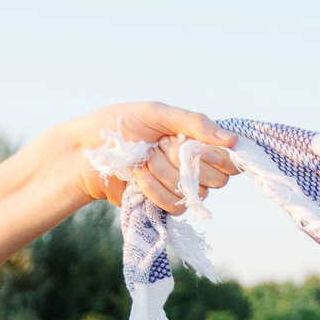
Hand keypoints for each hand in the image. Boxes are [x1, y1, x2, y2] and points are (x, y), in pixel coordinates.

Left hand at [59, 102, 242, 214]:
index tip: (195, 147)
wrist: (86, 152)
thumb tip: (232, 140)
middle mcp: (193, 165)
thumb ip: (195, 122)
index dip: (217, 157)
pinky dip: (155, 190)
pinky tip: (138, 178)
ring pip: (196, 192)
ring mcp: (180, 187)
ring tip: (143, 160)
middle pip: (218, 179)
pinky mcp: (164, 204)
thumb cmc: (119, 125)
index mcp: (196, 141)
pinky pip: (177, 206)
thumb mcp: (157, 113)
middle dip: (186, 162)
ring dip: (165, 174)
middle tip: (161, 147)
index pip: (229, 159)